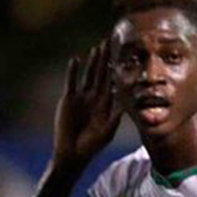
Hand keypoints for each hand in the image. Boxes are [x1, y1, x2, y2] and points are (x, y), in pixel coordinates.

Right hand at [54, 40, 120, 164]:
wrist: (72, 153)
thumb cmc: (92, 146)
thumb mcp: (107, 131)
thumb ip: (116, 117)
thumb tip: (127, 104)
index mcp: (106, 104)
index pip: (113, 83)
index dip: (117, 71)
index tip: (124, 57)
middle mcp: (94, 98)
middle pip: (101, 75)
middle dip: (105, 60)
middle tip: (110, 44)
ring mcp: (81, 97)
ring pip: (88, 75)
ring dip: (92, 63)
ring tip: (97, 48)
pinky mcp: (68, 99)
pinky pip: (71, 82)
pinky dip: (73, 71)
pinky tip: (76, 60)